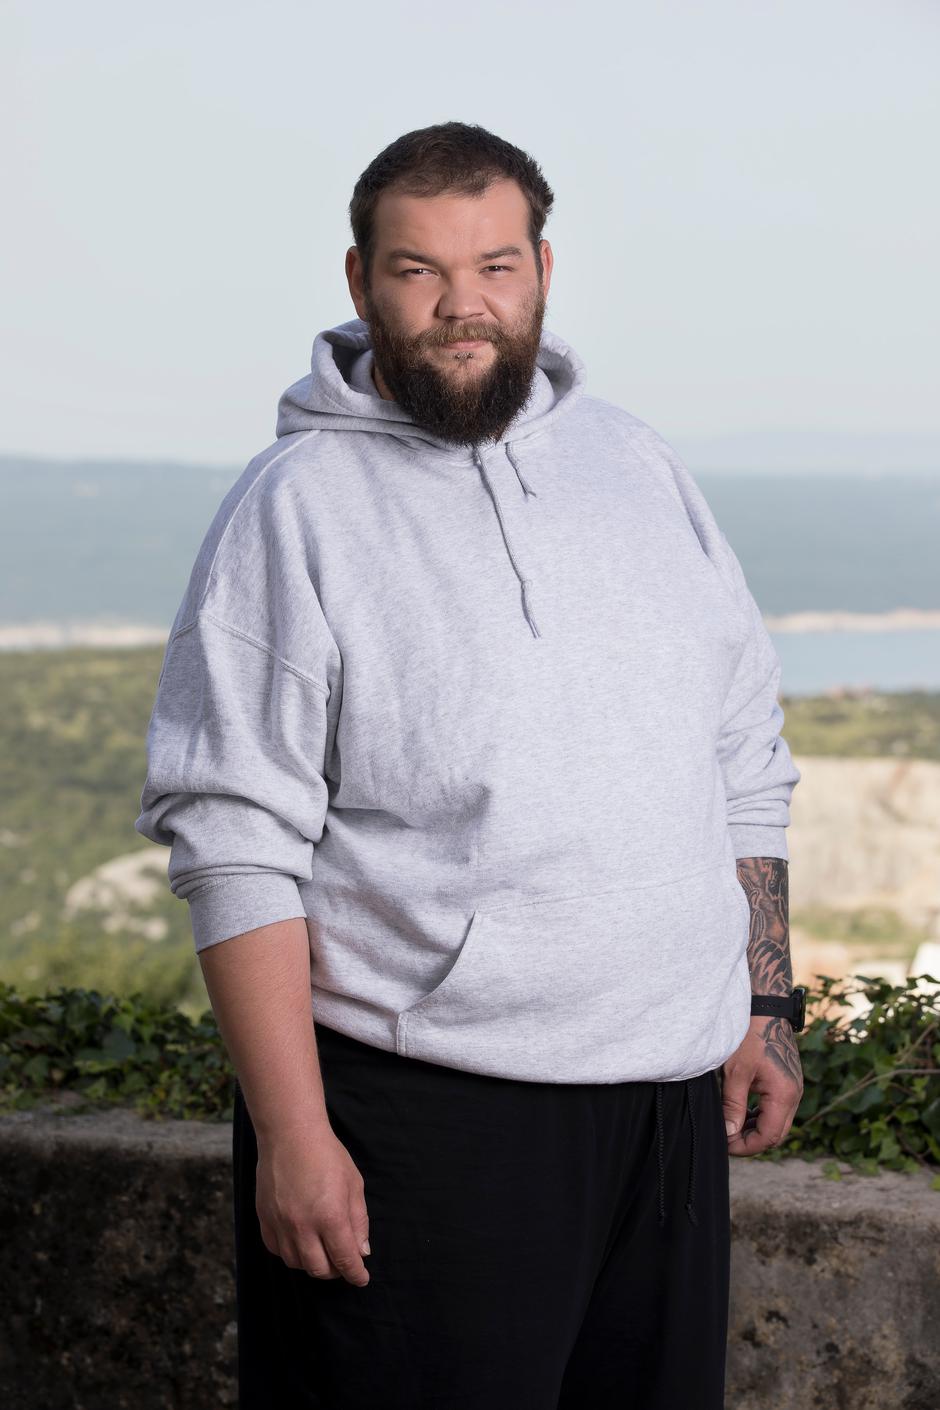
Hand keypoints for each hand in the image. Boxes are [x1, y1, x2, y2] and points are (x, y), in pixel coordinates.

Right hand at [255, 1122, 371, 1285]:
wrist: (290, 1134)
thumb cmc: (327, 1155)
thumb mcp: (354, 1184)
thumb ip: (358, 1221)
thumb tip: (361, 1251)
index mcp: (331, 1217)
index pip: (345, 1260)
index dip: (356, 1274)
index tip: (361, 1278)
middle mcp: (303, 1226)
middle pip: (320, 1269)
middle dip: (336, 1271)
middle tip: (342, 1261)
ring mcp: (281, 1224)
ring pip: (297, 1264)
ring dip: (313, 1263)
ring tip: (322, 1250)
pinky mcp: (265, 1219)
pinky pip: (277, 1250)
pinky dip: (291, 1253)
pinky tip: (300, 1242)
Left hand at [721, 1014, 802, 1156]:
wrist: (765, 1006)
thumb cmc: (748, 1035)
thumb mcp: (736, 1072)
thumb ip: (733, 1105)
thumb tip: (729, 1134)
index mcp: (784, 1095)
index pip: (769, 1136)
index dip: (746, 1146)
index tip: (724, 1145)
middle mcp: (794, 1094)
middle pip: (776, 1134)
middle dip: (751, 1141)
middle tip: (726, 1139)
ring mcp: (793, 1087)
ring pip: (777, 1122)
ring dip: (755, 1129)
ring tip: (730, 1126)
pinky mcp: (787, 1080)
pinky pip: (777, 1108)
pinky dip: (760, 1115)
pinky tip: (741, 1112)